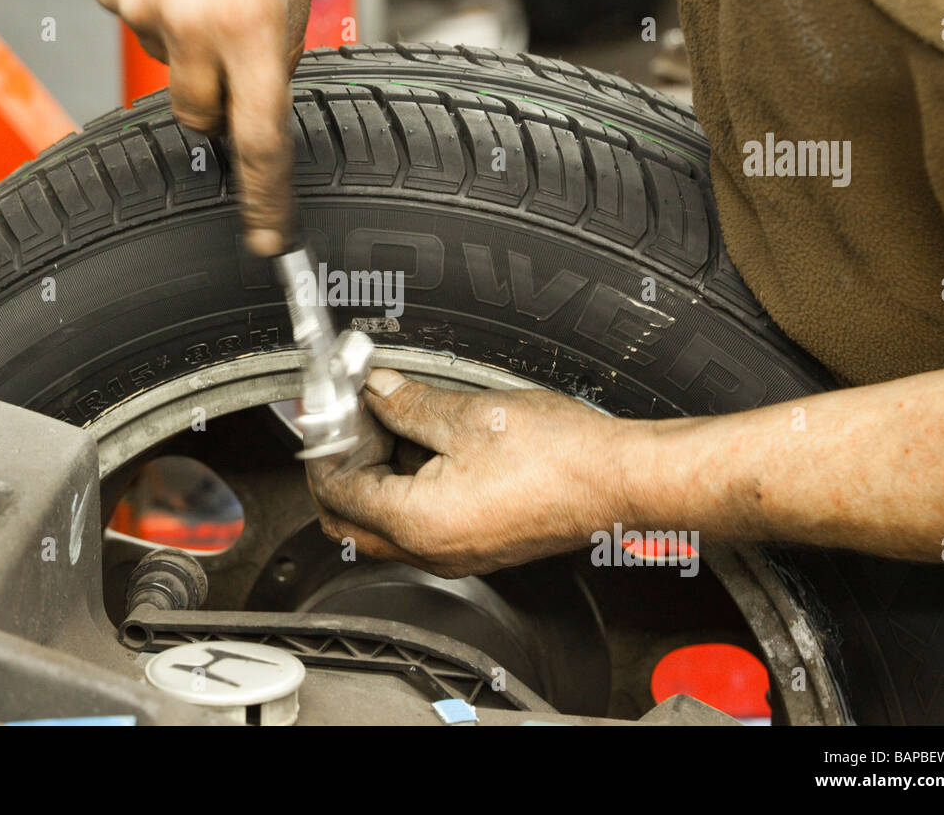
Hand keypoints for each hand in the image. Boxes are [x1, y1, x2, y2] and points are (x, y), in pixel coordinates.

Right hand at [89, 0, 316, 254]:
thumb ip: (285, 39)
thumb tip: (265, 90)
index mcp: (252, 26)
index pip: (258, 143)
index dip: (264, 199)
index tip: (265, 236)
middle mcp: (192, 27)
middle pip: (201, 118)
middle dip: (220, 103)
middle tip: (234, 47)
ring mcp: (139, 10)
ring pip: (169, 65)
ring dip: (191, 41)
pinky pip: (137, 23)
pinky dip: (159, 4)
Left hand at [306, 369, 650, 577]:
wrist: (618, 482)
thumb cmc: (560, 457)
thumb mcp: (469, 415)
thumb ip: (408, 404)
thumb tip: (376, 391)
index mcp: (418, 522)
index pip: (337, 491)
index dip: (324, 447)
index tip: (327, 414)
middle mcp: (431, 550)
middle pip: (351, 520)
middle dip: (341, 468)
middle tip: (349, 423)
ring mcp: (454, 553)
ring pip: (384, 523)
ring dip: (375, 475)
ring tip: (389, 421)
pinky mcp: (475, 545)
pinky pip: (419, 523)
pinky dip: (406, 487)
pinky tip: (425, 442)